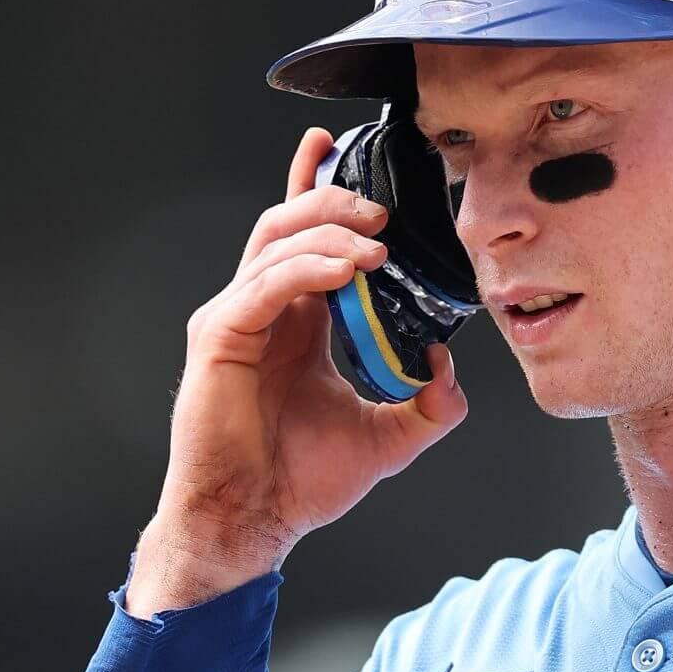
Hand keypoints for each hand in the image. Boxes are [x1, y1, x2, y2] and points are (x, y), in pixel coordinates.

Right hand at [125, 128, 469, 616]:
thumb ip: (427, 405)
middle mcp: (261, 309)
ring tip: (376, 242)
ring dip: (330, 231)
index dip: (314, 186)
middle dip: (335, 200)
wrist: (251, 523)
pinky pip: (267, 284)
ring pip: (276, 241)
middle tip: (383, 208)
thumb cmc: (297, 481)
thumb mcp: (386, 438)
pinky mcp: (220, 336)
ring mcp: (236, 317)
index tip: (336, 148)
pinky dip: (307, 268)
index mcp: (294, 320)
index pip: (303, 237)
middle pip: (289, 223)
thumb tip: (451, 370)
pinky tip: (348, 270)